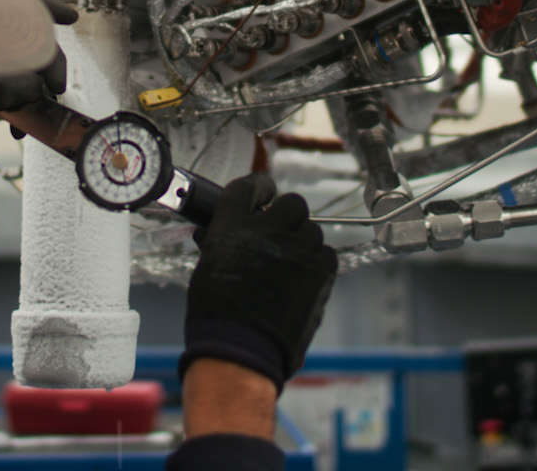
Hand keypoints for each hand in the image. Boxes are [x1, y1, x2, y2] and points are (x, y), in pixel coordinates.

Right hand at [180, 173, 337, 389]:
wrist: (239, 350)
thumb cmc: (215, 314)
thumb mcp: (210, 266)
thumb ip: (224, 243)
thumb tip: (227, 233)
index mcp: (231, 225)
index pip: (248, 187)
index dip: (260, 187)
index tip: (265, 192)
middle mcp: (266, 230)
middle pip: (292, 203)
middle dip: (288, 216)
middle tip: (280, 234)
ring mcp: (296, 249)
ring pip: (312, 230)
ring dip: (303, 242)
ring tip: (291, 264)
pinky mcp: (319, 271)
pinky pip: (326, 254)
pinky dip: (318, 263)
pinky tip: (304, 279)